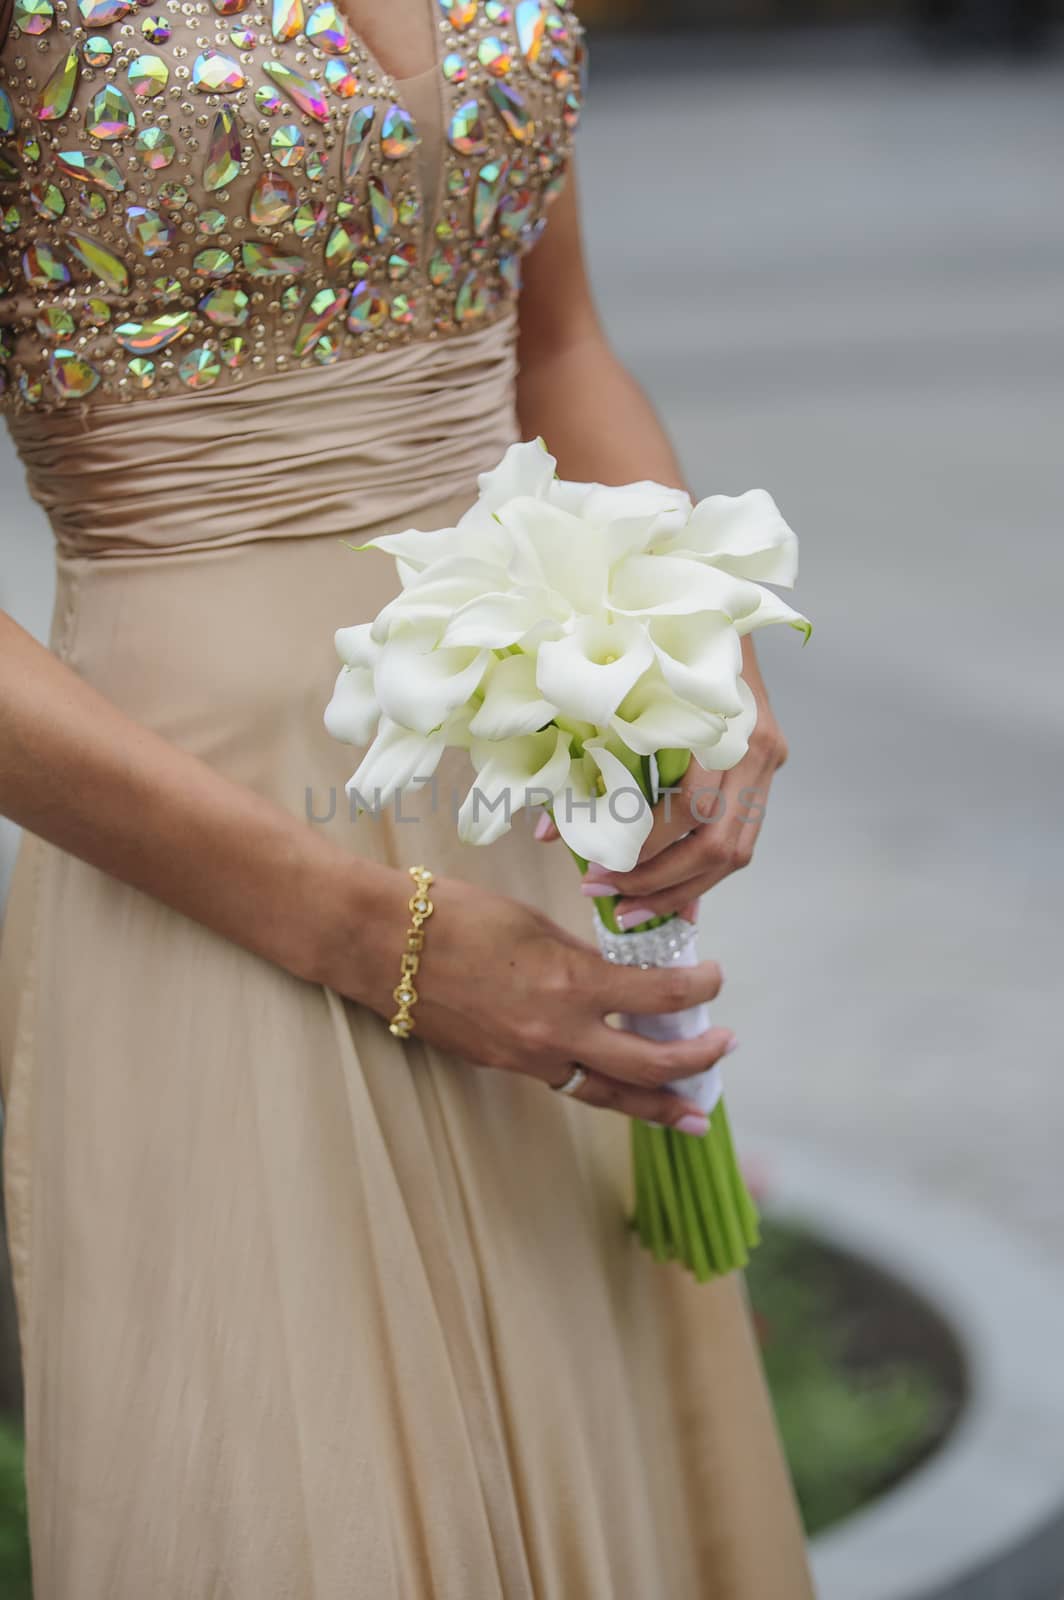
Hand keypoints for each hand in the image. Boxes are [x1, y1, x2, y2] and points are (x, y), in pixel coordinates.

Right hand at [330, 870, 734, 1133]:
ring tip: (690, 1115)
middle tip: (722, 1050)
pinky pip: (567, 1084)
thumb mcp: (535, 923)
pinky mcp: (505, 1067)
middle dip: (695, 1064)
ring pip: (608, 1095)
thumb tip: (622, 971)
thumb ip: (583, 955)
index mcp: (571, 983)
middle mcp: (557, 1033)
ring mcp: (529, 1059)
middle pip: (648, 1067)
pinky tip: (620, 1088)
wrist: (382, 944)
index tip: (713, 979)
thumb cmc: (456, 916)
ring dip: (656, 1104)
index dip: (698, 990)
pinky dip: (602, 1090)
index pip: (660, 998)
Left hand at [536, 643, 788, 925]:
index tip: (598, 871)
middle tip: (613, 903)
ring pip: (736, 851)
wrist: (712, 595)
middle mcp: (757, 748)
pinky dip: (701, 870)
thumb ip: (592, 754)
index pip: (691, 812)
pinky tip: (668, 892)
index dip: (647, 853)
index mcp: (725, 725)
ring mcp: (767, 759)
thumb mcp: (625, 689)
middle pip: (721, 846)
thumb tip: (550, 831)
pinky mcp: (765, 767)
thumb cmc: (660, 639)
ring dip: (683, 887)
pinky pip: (739, 836)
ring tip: (634, 908)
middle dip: (663, 884)